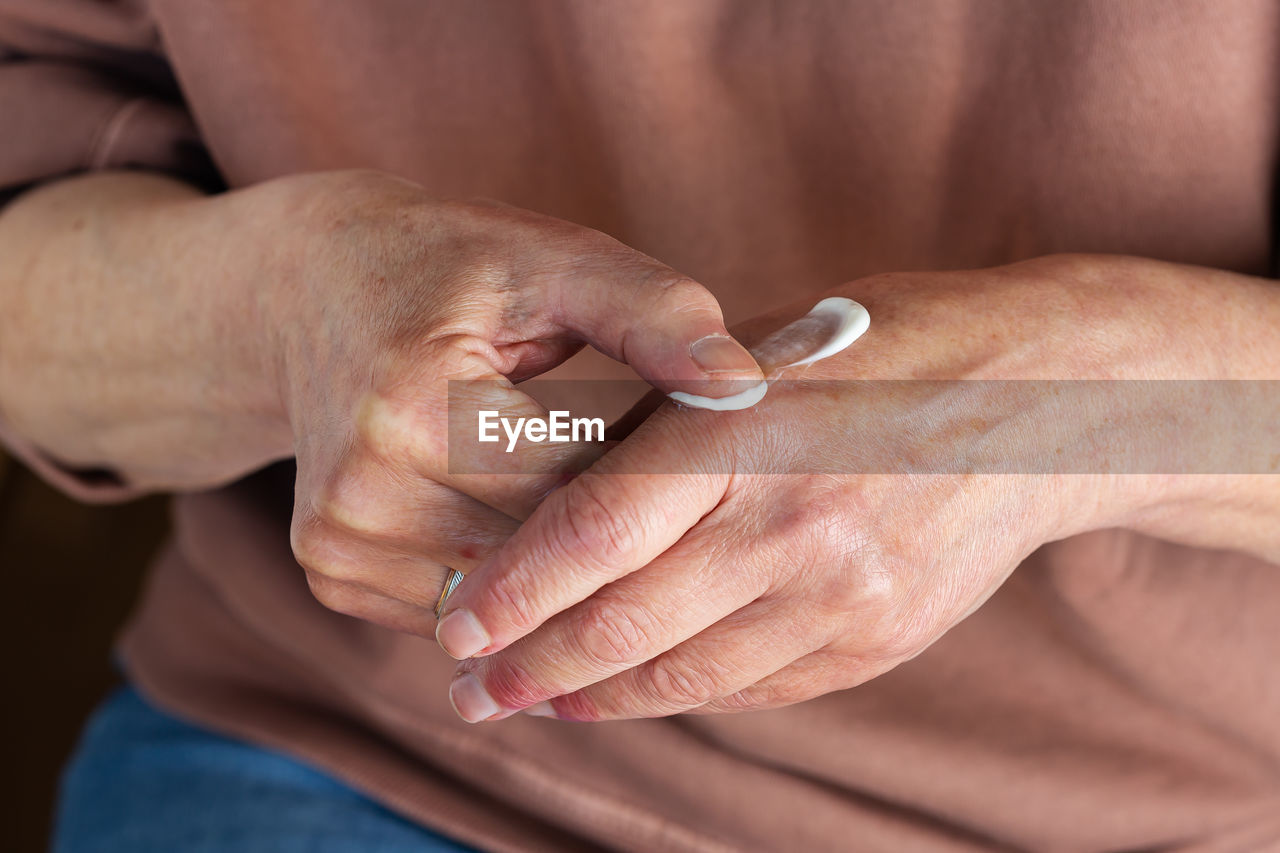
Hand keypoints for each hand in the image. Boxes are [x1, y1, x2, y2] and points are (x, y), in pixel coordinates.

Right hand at [240, 170, 764, 636]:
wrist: (308, 292)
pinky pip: (461, 605)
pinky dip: (504, 574)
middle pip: (545, 552)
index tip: (695, 452)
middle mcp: (363, 490)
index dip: (653, 473)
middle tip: (653, 481)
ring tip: (581, 491)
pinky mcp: (330, 572)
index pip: (583, 488)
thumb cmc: (450, 266)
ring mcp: (338, 541)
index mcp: (416, 404)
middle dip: (615, 523)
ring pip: (509, 595)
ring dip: (562, 557)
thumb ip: (655, 313)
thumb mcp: (553, 258)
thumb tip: (744, 385)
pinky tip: (518, 518)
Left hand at [436, 254, 1279, 720]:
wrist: (1045, 404)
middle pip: (623, 622)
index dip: (510, 591)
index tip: (455, 631)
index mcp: (745, 430)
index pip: (595, 532)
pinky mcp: (877, 641)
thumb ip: (667, 424)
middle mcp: (791, 522)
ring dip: (595, 696)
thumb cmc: (890, 351)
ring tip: (537, 701)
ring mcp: (841, 594)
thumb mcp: (766, 351)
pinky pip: (753, 687)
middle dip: (530, 667)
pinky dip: (680, 693)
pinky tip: (636, 692)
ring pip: (683, 674)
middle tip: (472, 692)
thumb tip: (557, 496)